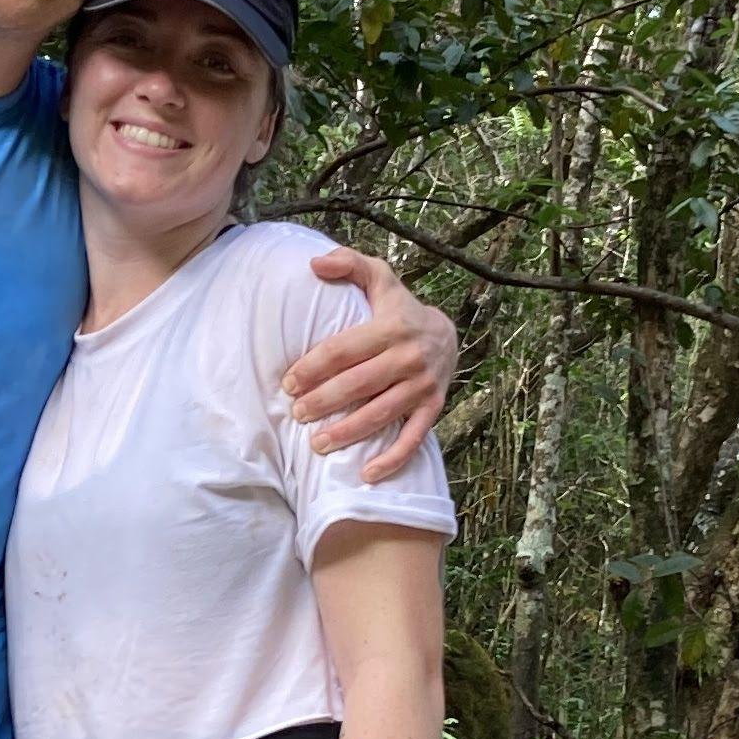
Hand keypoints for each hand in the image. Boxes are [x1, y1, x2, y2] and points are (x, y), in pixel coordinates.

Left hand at [284, 252, 459, 470]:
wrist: (448, 335)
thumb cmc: (399, 310)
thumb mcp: (379, 278)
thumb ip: (349, 265)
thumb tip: (314, 264)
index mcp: (390, 327)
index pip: (344, 349)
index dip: (313, 367)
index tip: (290, 382)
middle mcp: (408, 357)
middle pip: (358, 384)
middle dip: (324, 402)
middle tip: (297, 414)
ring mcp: (422, 386)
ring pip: (381, 414)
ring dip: (348, 432)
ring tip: (318, 445)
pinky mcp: (433, 408)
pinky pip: (413, 438)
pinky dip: (392, 459)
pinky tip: (366, 473)